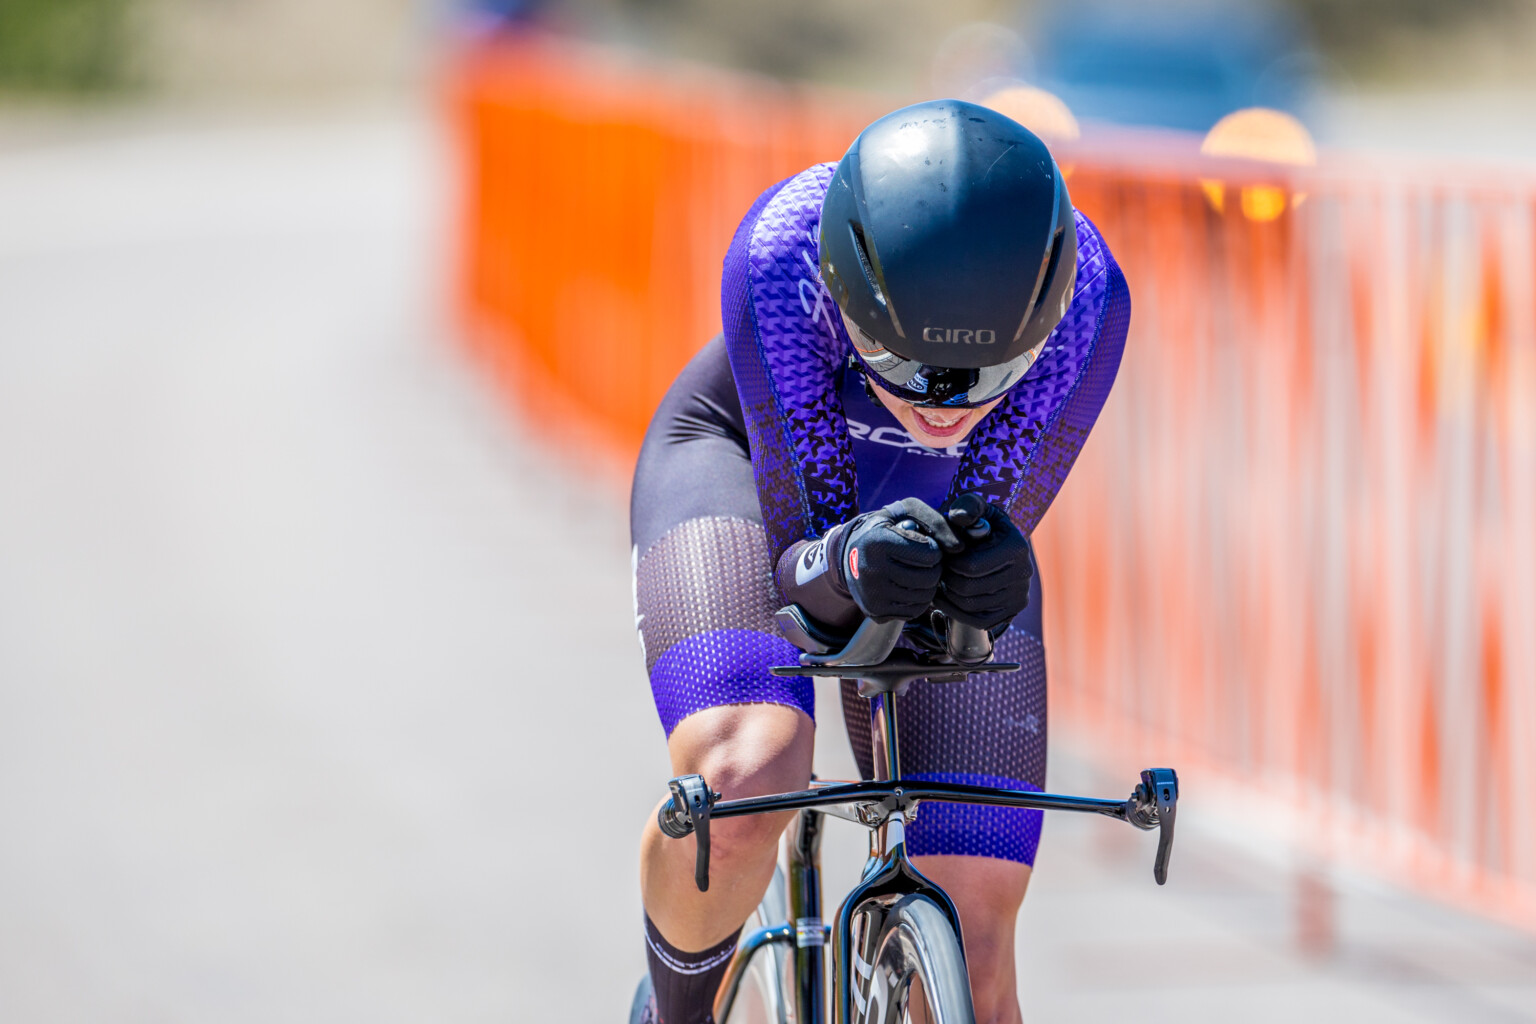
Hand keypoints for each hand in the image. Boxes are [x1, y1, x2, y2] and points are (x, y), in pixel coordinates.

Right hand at [828, 498, 962, 622]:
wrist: (848, 554)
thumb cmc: (886, 528)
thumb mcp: (907, 511)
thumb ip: (937, 522)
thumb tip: (960, 548)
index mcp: (877, 542)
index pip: (931, 554)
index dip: (934, 548)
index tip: (922, 543)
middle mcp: (871, 572)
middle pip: (930, 578)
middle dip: (934, 568)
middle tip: (923, 560)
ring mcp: (872, 596)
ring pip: (925, 597)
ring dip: (928, 584)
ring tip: (915, 571)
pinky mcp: (876, 613)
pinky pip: (914, 611)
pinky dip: (918, 599)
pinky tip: (907, 586)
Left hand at [934, 498, 1032, 629]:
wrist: (998, 550)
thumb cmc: (981, 527)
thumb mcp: (977, 510)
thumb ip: (966, 506)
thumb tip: (958, 517)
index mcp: (1016, 547)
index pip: (970, 566)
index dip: (949, 561)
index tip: (944, 554)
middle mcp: (1023, 574)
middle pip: (967, 588)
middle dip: (946, 578)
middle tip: (938, 569)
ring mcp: (1018, 597)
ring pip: (969, 605)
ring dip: (948, 594)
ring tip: (940, 579)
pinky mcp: (1010, 613)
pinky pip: (975, 620)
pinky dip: (954, 610)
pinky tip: (945, 595)